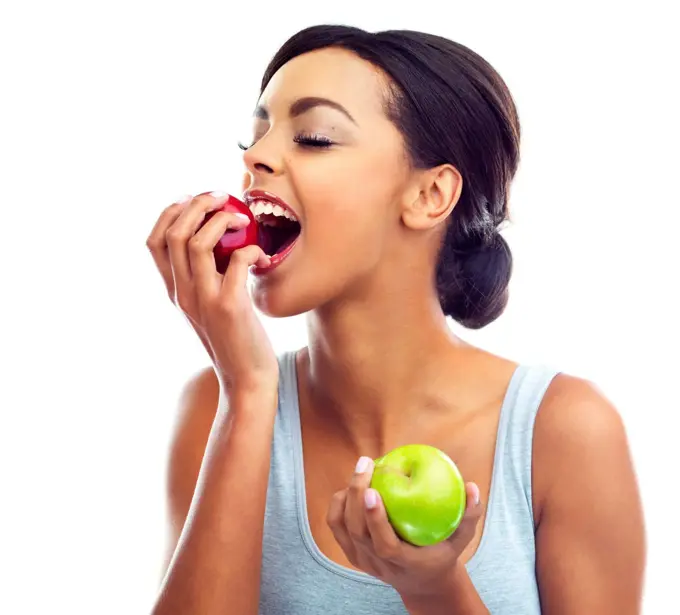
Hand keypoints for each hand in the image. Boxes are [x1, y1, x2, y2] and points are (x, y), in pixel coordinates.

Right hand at [146, 191, 277, 394]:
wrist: (246, 380)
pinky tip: (261, 257)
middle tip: (222, 198)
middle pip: (174, 233)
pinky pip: (236, 261)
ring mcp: (204, 300)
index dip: (169, 212)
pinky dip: (251, 250)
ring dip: (221, 220)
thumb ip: (206, 279)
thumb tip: (219, 242)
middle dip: (196, 205)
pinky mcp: (230, 307)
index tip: (192, 199)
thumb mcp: (209, 307)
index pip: (154, 241)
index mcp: (175, 292)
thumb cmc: (234, 339)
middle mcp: (182, 294)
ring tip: (242, 219)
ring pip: (198, 242)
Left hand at [327, 456, 482, 600]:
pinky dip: (339, 504)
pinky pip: (336, 526)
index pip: (384, 545)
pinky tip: (352, 485)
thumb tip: (473, 487)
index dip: (375, 519)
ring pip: (342, 528)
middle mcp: (378, 564)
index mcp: (404, 563)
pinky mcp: (352, 553)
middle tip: (366, 463)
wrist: (422, 582)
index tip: (373, 490)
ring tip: (361, 470)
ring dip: (346, 496)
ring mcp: (362, 561)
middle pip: (357, 531)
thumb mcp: (461, 539)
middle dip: (356, 494)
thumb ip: (469, 516)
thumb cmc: (443, 553)